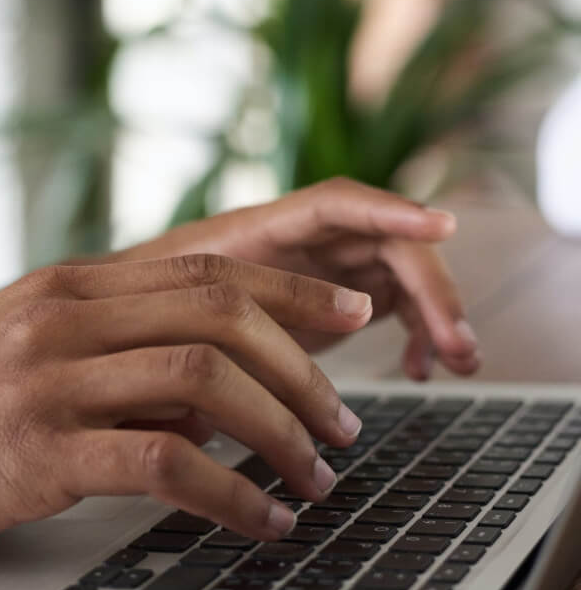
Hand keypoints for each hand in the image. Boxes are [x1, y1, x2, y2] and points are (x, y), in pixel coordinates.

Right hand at [0, 256, 373, 561]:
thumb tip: (209, 394)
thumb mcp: (24, 354)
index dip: (295, 289)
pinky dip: (230, 494)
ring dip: (281, 433)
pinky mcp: (33, 452)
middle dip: (306, 371)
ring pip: (205, 383)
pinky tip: (261, 522)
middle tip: (344, 425)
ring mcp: (47, 381)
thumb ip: (113, 355)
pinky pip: (163, 464)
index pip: (210, 269)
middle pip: (224, 317)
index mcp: (69, 287)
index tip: (352, 314)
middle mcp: (65, 317)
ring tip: (316, 478)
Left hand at [109, 177, 480, 380]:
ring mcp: (321, 268)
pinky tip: (421, 369)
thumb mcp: (159, 322)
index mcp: (258, 230)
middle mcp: (300, 241)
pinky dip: (413, 334)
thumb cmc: (141, 311)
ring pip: (398, 277)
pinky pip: (392, 306)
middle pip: (385, 245)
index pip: (335, 204)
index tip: (442, 227)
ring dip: (434, 315)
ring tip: (457, 363)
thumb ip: (195, 334)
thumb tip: (226, 385)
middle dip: (431, 290)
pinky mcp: (332, 300)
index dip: (389, 212)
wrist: (131, 323)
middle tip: (458, 345)